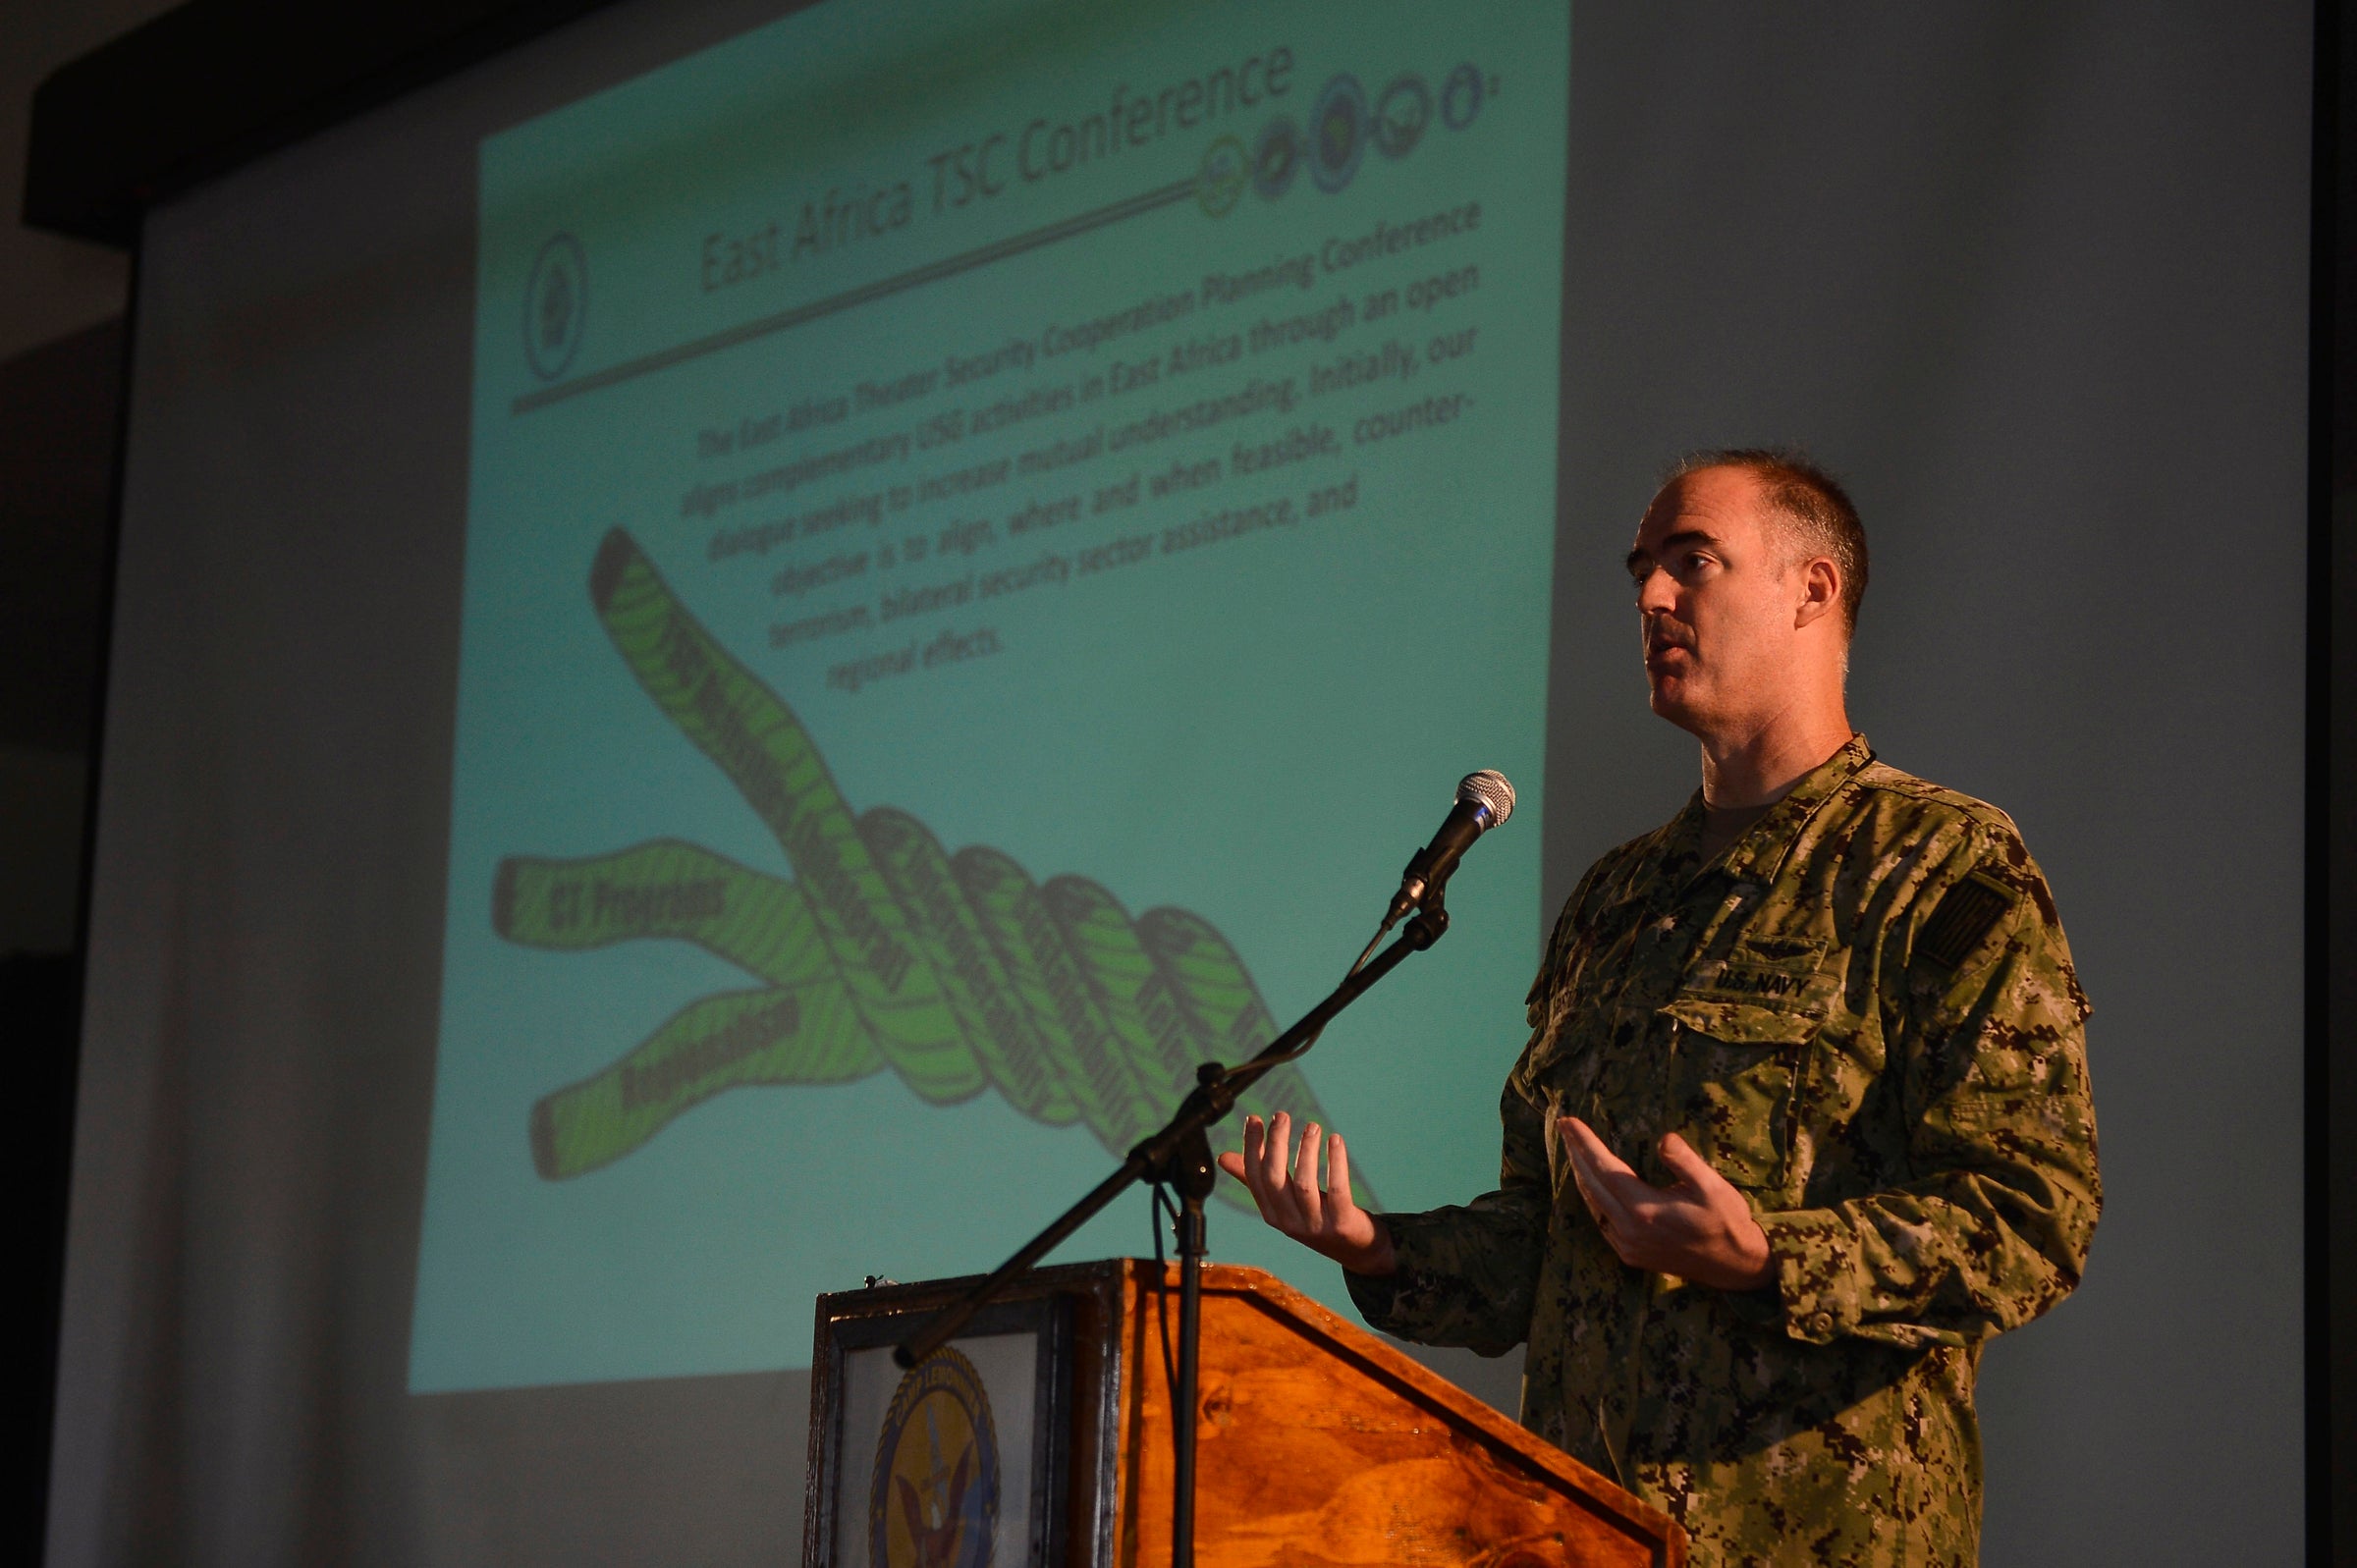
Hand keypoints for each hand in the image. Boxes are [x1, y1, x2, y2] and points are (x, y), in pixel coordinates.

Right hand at [1216, 1112, 1396, 1275]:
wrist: (1356, 1250)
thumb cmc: (1316, 1216)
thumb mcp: (1285, 1200)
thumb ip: (1257, 1179)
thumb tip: (1223, 1157)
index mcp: (1271, 1213)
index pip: (1255, 1176)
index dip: (1253, 1146)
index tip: (1255, 1118)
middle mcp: (1289, 1221)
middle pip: (1275, 1178)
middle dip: (1275, 1144)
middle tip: (1281, 1116)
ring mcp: (1316, 1225)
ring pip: (1304, 1184)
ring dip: (1306, 1151)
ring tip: (1312, 1126)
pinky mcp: (1342, 1224)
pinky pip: (1337, 1189)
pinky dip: (1336, 1163)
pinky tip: (1336, 1139)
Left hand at [1558, 1117, 1773, 1290]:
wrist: (1735, 1266)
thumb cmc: (1726, 1220)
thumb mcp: (1712, 1186)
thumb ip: (1685, 1160)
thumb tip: (1663, 1139)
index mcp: (1646, 1210)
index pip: (1604, 1169)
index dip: (1584, 1143)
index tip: (1569, 1121)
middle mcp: (1629, 1230)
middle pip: (1592, 1185)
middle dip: (1576, 1154)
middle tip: (1564, 1126)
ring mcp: (1628, 1245)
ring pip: (1593, 1204)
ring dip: (1582, 1175)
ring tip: (1573, 1149)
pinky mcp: (1631, 1254)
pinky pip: (1602, 1221)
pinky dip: (1593, 1198)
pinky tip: (1592, 1184)